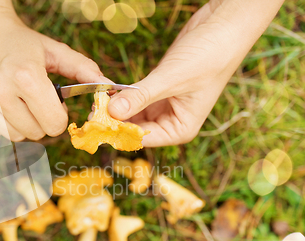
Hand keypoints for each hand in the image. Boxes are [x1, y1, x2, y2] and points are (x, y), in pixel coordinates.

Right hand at [0, 3, 110, 141]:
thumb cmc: (20, 41)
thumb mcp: (53, 50)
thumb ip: (83, 70)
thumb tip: (108, 87)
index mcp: (26, 76)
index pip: (54, 124)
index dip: (59, 117)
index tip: (55, 106)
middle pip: (34, 134)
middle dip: (41, 122)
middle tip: (35, 103)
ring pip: (13, 136)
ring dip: (21, 124)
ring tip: (16, 101)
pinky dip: (1, 122)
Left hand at [107, 0, 283, 146]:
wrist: (223, 27)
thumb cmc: (209, 56)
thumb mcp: (172, 79)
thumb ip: (141, 96)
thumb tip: (112, 113)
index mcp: (180, 129)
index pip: (142, 138)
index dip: (119, 132)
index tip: (96, 123)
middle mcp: (172, 122)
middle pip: (135, 128)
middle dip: (114, 120)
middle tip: (91, 110)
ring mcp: (164, 106)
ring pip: (133, 113)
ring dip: (116, 107)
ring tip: (96, 100)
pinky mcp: (158, 90)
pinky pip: (135, 97)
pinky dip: (123, 95)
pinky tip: (108, 91)